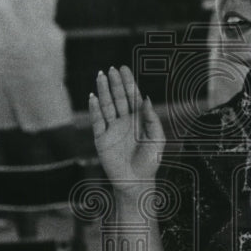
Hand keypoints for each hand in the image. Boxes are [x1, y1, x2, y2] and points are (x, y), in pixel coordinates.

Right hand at [89, 66, 164, 193]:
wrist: (136, 182)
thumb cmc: (150, 162)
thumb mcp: (157, 140)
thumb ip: (153, 119)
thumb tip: (146, 99)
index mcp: (138, 120)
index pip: (132, 97)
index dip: (128, 82)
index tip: (124, 68)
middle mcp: (124, 121)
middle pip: (118, 98)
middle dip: (115, 83)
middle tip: (111, 69)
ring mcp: (112, 129)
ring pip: (106, 106)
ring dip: (103, 91)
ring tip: (100, 76)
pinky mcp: (101, 139)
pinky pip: (97, 121)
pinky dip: (94, 109)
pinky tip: (93, 97)